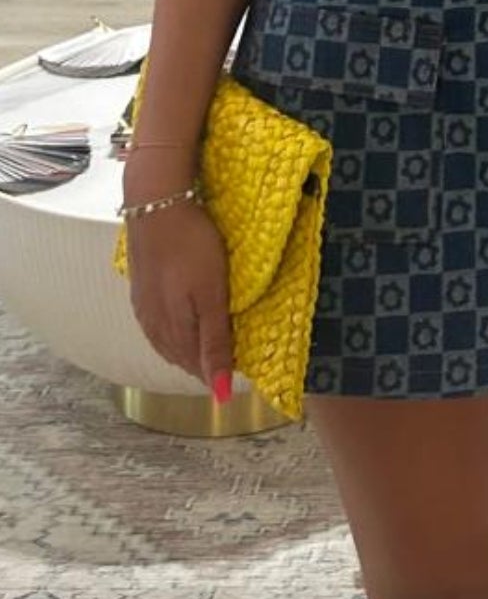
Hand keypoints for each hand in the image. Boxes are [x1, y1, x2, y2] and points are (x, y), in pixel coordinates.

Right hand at [127, 201, 234, 401]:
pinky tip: (174, 324)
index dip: (216, 372)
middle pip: (179, 357)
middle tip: (224, 360)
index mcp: (174, 330)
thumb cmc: (192, 247)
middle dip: (201, 363)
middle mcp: (153, 324)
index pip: (196, 366)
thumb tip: (220, 393)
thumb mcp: (212, 295)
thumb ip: (215, 342)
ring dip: (184, 349)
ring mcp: (142, 305)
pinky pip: (154, 323)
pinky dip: (169, 332)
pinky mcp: (138, 286)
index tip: (236, 371)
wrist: (157, 205)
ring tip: (202, 347)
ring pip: (164, 342)